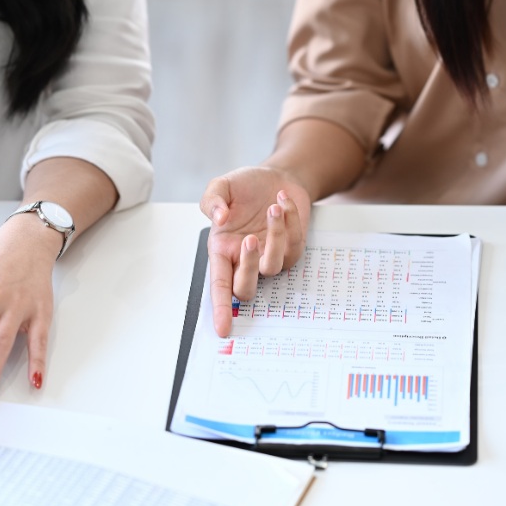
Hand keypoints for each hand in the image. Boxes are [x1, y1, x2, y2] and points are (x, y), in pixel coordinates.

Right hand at [199, 166, 311, 336]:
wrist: (275, 177)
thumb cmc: (244, 187)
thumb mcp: (220, 186)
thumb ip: (211, 200)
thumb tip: (217, 219)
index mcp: (222, 250)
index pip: (218, 286)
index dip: (220, 308)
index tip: (222, 328)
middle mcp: (244, 259)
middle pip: (246, 288)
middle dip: (249, 266)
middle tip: (250, 238)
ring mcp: (270, 256)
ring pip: (273, 265)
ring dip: (275, 234)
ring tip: (273, 206)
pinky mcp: (292, 248)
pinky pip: (293, 244)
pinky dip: (290, 220)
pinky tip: (283, 201)